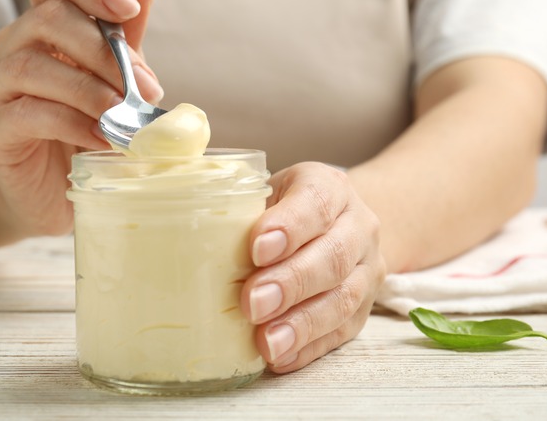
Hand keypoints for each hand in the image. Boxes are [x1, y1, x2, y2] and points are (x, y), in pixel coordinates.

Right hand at [0, 0, 161, 234]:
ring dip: (87, 89)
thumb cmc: (88, 129)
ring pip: (30, 65)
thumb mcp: (116, 81)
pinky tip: (100, 137)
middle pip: (47, 19)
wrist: (57, 193)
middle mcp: (13, 49)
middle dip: (103, 50)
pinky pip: (27, 114)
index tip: (127, 8)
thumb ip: (125, 39)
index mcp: (44, 29)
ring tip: (122, 114)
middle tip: (144, 86)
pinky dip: (71, 122)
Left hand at [240, 162, 386, 372]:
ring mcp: (366, 270)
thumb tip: (180, 234)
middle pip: (333, 256)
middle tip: (252, 303)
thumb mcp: (262, 193)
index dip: (289, 226)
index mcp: (329, 187)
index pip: (316, 202)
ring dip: (301, 324)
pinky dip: (309, 348)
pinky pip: (341, 333)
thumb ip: (236, 208)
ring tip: (267, 342)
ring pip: (342, 299)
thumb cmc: (280, 210)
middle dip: (291, 283)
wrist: (333, 226)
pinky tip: (281, 357)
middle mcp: (357, 226)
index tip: (257, 249)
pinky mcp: (362, 310)